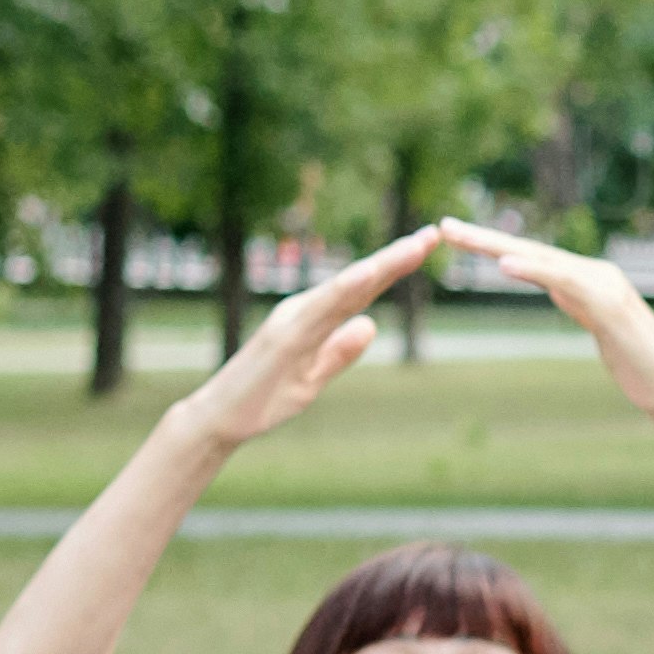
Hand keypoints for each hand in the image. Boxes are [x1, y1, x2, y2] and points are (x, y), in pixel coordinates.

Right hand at [184, 231, 443, 444]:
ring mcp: (292, 321)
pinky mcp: (283, 337)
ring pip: (344, 288)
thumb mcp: (314, 378)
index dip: (395, 268)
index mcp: (315, 319)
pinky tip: (369, 274)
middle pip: (359, 281)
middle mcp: (304, 311)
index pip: (363, 290)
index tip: (427, 246)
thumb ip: (340, 352)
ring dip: (380, 266)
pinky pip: (319, 310)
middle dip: (397, 257)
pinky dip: (345, 289)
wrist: (219, 419)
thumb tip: (371, 323)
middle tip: (434, 234)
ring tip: (413, 247)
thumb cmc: (263, 399)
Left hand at [435, 221, 653, 403]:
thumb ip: (579, 304)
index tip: (459, 238)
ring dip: (498, 247)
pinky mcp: (608, 303)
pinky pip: (563, 281)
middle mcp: (596, 273)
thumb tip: (559, 290)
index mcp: (590, 280)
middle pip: (531, 251)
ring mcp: (603, 285)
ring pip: (542, 259)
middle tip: (444, 226)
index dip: (495, 247)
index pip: (534, 259)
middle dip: (485, 238)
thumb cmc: (639, 365)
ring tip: (461, 237)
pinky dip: (533, 270)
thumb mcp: (599, 328)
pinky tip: (504, 264)